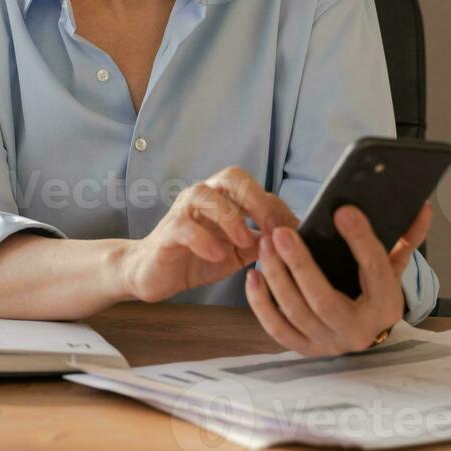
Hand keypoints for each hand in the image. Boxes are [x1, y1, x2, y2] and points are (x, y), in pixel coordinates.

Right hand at [118, 166, 297, 303]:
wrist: (153, 273)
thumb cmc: (197, 257)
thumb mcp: (238, 252)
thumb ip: (262, 242)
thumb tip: (296, 240)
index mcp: (224, 198)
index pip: (257, 191)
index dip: (278, 208)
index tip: (297, 232)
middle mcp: (204, 196)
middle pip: (233, 177)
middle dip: (257, 200)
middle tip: (273, 228)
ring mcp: (183, 210)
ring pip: (206, 194)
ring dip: (231, 217)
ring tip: (245, 242)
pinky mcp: (167, 230)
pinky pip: (185, 226)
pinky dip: (204, 239)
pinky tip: (217, 255)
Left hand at [245, 202, 432, 356]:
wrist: (366, 331)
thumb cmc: (375, 291)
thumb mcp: (393, 266)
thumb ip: (406, 238)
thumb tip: (423, 207)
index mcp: (386, 306)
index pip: (376, 271)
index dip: (361, 240)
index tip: (343, 211)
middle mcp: (358, 331)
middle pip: (324, 300)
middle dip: (300, 266)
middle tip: (281, 233)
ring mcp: (329, 343)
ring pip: (297, 313)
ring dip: (277, 278)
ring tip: (266, 246)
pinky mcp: (306, 350)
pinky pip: (278, 329)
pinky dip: (261, 304)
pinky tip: (253, 275)